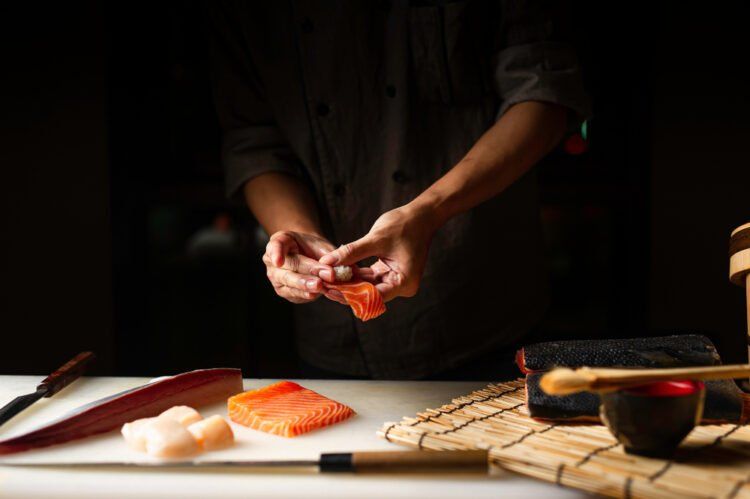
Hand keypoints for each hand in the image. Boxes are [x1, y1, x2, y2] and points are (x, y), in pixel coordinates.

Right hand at [263, 230, 339, 303]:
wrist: (313, 258)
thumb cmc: (315, 249)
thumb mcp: (324, 246)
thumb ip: (329, 255)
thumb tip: (332, 267)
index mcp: (280, 241)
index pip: (275, 246)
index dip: (276, 253)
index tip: (278, 262)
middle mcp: (273, 260)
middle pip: (287, 268)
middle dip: (304, 274)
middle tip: (318, 281)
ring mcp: (276, 277)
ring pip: (288, 283)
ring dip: (305, 286)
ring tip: (319, 287)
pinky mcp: (284, 291)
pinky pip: (294, 294)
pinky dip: (307, 294)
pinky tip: (317, 293)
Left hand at [319, 204, 436, 301]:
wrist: (420, 215)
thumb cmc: (404, 225)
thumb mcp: (376, 239)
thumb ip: (351, 252)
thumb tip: (326, 262)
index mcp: (404, 283)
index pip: (372, 296)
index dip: (349, 294)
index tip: (330, 289)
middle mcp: (401, 286)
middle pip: (369, 294)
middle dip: (346, 289)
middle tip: (323, 285)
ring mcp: (395, 280)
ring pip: (367, 286)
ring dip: (348, 283)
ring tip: (326, 279)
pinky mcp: (389, 272)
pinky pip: (369, 278)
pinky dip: (355, 275)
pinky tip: (337, 271)